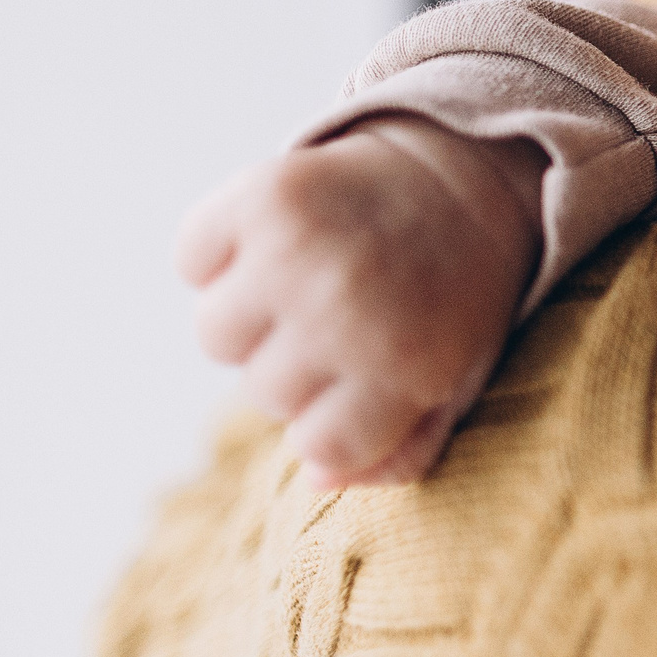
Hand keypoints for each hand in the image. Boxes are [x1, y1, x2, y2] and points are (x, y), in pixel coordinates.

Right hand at [174, 117, 544, 487]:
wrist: (463, 179)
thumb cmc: (451, 295)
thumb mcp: (456, 380)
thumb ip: (400, 452)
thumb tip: (316, 477)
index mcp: (403, 365)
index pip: (318, 445)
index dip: (332, 421)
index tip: (361, 380)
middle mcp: (345, 312)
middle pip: (262, 392)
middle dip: (298, 365)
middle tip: (347, 314)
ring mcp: (299, 253)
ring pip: (216, 334)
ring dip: (249, 315)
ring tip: (306, 280)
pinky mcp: (263, 195)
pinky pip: (193, 258)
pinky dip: (218, 250)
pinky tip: (276, 238)